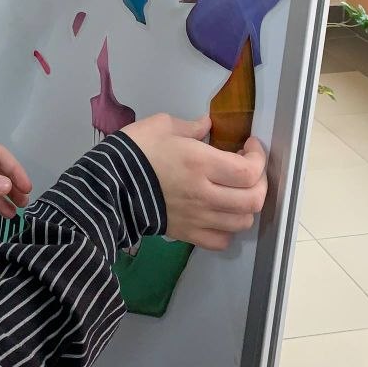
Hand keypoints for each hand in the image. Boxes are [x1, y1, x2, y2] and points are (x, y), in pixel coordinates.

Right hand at [122, 115, 267, 251]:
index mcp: (201, 164)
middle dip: (260, 183)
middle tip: (250, 169)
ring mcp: (198, 218)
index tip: (249, 146)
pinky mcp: (187, 234)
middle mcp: (205, 194)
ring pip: (242, 222)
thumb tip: (208, 126)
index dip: (258, 158)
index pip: (249, 171)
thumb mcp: (162, 126)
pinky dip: (228, 229)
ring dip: (247, 205)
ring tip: (237, 191)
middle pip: (253, 200)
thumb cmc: (135, 150)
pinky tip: (220, 213)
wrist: (107, 185)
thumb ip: (191, 127)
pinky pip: (221, 241)